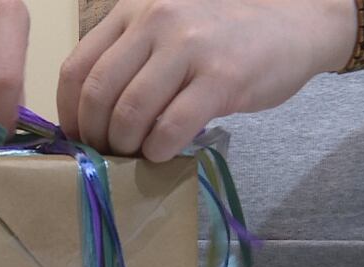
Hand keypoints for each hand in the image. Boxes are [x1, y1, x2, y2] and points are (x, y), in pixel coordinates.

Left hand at [57, 0, 356, 161]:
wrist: (294, 25)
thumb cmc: (221, 36)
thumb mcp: (164, 31)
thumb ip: (128, 60)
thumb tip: (89, 119)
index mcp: (132, 11)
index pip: (76, 68)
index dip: (68, 113)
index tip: (77, 138)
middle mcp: (155, 21)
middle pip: (98, 93)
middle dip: (94, 136)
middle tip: (105, 154)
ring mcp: (189, 46)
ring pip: (131, 111)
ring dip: (125, 146)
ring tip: (135, 155)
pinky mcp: (222, 77)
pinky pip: (171, 126)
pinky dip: (158, 150)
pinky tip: (162, 154)